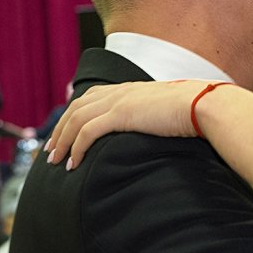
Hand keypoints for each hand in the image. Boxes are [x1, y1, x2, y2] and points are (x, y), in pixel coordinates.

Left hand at [46, 80, 212, 167]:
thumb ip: (150, 118)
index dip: (72, 116)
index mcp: (127, 89)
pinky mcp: (121, 114)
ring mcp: (118, 101)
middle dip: (59, 130)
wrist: (203, 105)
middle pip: (76, 109)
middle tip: (50, 151)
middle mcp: (118, 91)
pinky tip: (73, 163)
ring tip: (55, 161)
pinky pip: (88, 132)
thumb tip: (149, 132)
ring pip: (76, 120)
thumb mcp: (164, 112)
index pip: (89, 99)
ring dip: (63, 142)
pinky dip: (76, 148)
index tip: (63, 134)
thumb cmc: (193, 112)